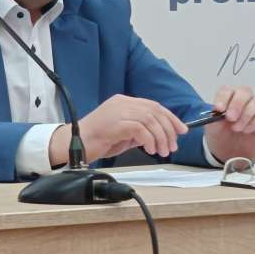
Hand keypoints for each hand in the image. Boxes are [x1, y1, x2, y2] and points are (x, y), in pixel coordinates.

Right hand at [52, 94, 188, 164]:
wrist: (73, 144)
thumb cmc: (96, 141)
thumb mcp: (123, 134)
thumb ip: (139, 130)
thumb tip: (158, 134)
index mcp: (122, 102)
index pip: (153, 105)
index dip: (170, 118)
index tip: (181, 131)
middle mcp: (121, 103)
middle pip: (155, 111)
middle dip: (168, 129)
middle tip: (172, 146)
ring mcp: (117, 111)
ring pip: (150, 119)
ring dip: (160, 137)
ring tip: (161, 151)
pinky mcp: (114, 123)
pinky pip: (140, 129)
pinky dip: (149, 139)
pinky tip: (149, 149)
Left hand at [205, 85, 254, 162]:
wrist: (230, 152)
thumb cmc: (221, 135)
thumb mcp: (213, 127)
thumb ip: (215, 117)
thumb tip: (218, 110)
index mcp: (227, 98)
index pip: (227, 89)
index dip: (223, 97)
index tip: (219, 109)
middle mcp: (243, 100)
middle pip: (245, 91)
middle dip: (237, 104)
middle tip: (230, 118)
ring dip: (245, 116)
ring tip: (236, 129)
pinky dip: (254, 123)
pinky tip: (246, 130)